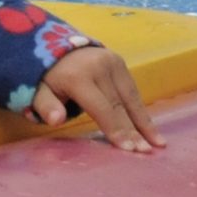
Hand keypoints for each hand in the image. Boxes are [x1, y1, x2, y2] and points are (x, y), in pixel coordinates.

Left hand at [29, 47, 163, 153]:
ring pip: (131, 97)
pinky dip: (140, 109)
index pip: (101, 108)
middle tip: (146, 151)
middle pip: (119, 104)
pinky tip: (149, 127)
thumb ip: (46, 106)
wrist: (52, 44)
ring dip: (144, 121)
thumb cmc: (46, 77)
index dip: (115, 129)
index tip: (128, 149)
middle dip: (134, 130)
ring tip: (158, 143)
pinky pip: (131, 89)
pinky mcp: (119, 61)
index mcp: (78, 77)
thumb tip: (56, 120)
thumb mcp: (38, 91)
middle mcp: (98, 67)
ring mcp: (111, 62)